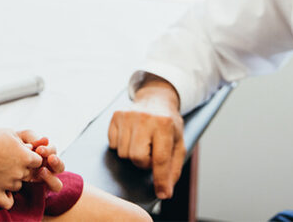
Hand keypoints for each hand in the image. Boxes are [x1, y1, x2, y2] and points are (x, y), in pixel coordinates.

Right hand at [0, 127, 42, 208]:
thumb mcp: (10, 132)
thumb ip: (24, 142)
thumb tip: (31, 150)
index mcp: (26, 157)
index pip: (38, 161)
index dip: (30, 157)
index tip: (20, 154)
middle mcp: (20, 172)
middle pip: (28, 174)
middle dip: (21, 168)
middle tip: (7, 161)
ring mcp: (8, 183)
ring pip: (18, 186)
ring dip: (13, 180)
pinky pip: (8, 202)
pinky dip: (7, 198)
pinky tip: (2, 190)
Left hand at [16, 130, 64, 191]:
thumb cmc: (8, 147)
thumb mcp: (18, 139)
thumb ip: (31, 137)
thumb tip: (46, 140)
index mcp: (44, 154)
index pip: (52, 151)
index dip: (48, 150)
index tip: (39, 150)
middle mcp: (46, 168)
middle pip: (59, 167)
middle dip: (56, 162)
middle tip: (49, 159)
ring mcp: (43, 181)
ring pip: (57, 184)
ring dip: (52, 177)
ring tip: (42, 171)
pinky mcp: (38, 192)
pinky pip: (47, 192)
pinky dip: (44, 186)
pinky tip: (34, 180)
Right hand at [107, 79, 185, 198]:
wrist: (156, 99)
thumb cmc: (168, 125)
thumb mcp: (178, 144)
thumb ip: (173, 169)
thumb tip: (164, 192)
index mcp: (165, 125)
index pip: (160, 159)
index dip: (160, 179)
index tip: (161, 193)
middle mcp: (145, 118)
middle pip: (136, 158)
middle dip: (144, 162)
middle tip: (151, 152)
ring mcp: (128, 115)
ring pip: (123, 153)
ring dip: (133, 154)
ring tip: (142, 143)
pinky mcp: (116, 115)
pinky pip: (113, 145)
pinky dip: (122, 145)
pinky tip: (131, 136)